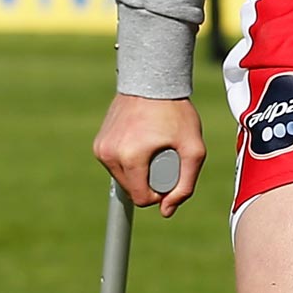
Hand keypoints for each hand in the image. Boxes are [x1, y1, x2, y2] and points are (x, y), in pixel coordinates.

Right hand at [94, 93, 205, 215]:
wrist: (152, 81)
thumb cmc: (176, 112)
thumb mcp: (194, 149)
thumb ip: (186, 184)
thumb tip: (166, 211)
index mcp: (130, 158)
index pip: (141, 198)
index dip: (160, 193)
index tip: (171, 173)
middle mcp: (109, 155)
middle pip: (131, 190)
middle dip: (149, 181)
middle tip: (164, 156)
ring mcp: (100, 148)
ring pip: (122, 179)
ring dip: (138, 172)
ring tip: (153, 148)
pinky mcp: (98, 143)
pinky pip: (115, 165)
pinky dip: (129, 162)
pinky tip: (141, 144)